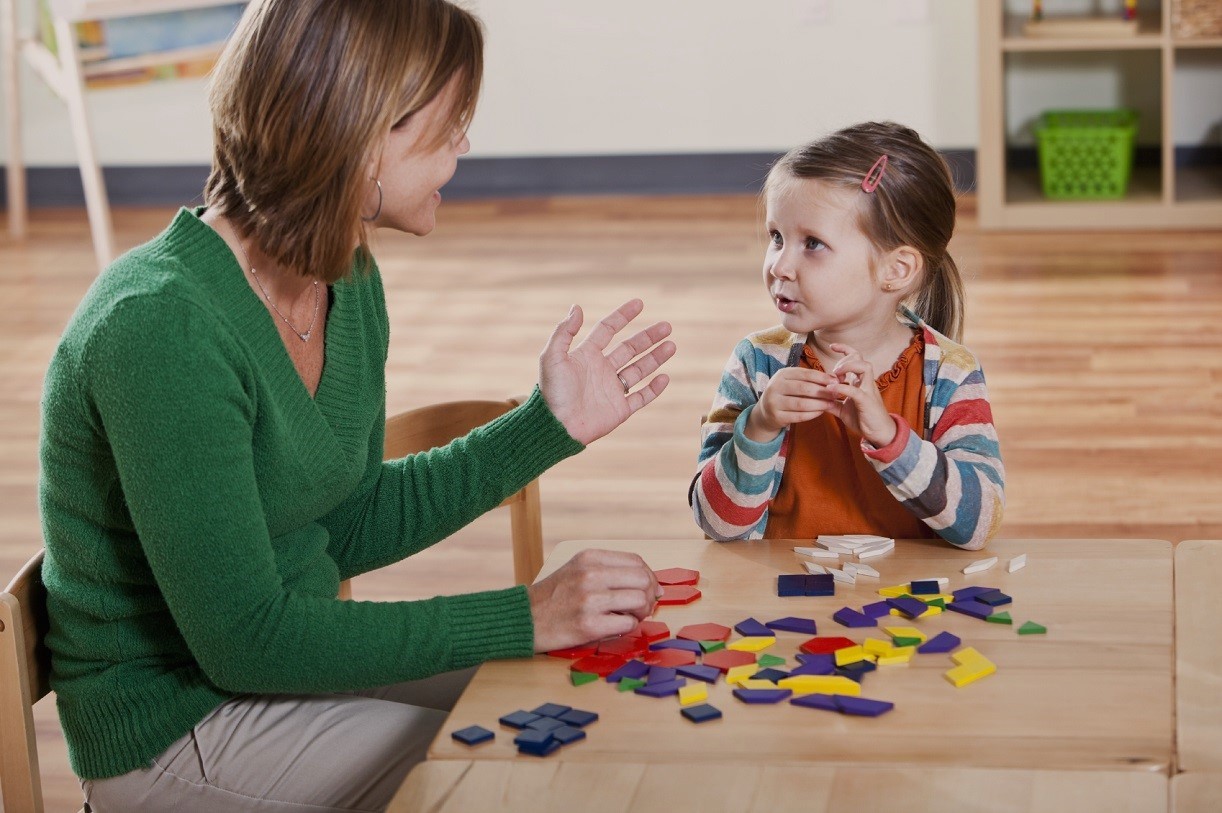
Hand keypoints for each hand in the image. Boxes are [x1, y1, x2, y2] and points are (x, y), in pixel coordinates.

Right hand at [527, 549, 661, 651]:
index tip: (649, 589)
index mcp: (589, 558)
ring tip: (629, 616)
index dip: (649, 577)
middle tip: (642, 606)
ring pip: (640, 601)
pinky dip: (627, 626)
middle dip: (649, 595)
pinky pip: (627, 623)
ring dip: (641, 612)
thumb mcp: (577, 570)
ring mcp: (590, 600)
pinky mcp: (588, 625)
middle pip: (643, 579)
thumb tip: (653, 584)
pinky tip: (615, 626)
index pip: (637, 562)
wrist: (524, 618)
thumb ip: (609, 571)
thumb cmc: (553, 597)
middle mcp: (590, 575)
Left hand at [539, 299, 674, 444]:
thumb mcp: (552, 357)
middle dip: (648, 337)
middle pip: (629, 348)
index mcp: (586, 356)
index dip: (622, 316)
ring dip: (655, 357)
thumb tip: (577, 307)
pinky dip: (654, 388)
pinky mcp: (619, 409)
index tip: (639, 303)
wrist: (556, 426)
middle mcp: (601, 370)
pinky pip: (641, 397)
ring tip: (671, 345)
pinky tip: (664, 377)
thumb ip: (564, 332)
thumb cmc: (551, 392)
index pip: (608, 330)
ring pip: (639, 369)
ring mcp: (612, 390)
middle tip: (666, 326)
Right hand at [745, 367, 838, 441]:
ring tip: (831, 404)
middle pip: (804, 388)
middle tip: (836, 394)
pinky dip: (812, 414)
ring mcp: (774, 402)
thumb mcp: (793, 382)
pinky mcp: (776, 417)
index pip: (805, 374)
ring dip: (819, 404)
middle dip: (822, 391)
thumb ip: (811, 379)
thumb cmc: (785, 394)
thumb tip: (834, 378)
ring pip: (801, 403)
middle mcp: (775, 386)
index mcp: (781, 374)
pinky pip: (798, 416)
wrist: (765, 412)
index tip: (837, 381)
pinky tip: (821, 412)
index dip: (822, 377)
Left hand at [823, 343, 898, 446]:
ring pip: (865, 367)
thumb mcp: (844, 410)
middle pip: (860, 358)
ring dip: (848, 367)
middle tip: (834, 372)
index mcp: (861, 382)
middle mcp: (866, 383)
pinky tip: (832, 389)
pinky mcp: (867, 402)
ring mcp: (868, 391)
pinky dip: (842, 387)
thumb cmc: (864, 419)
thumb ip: (832, 403)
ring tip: (836, 376)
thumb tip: (819, 399)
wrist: (879, 433)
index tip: (832, 346)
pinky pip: (856, 390)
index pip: (856, 358)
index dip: (845, 349)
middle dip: (845, 359)